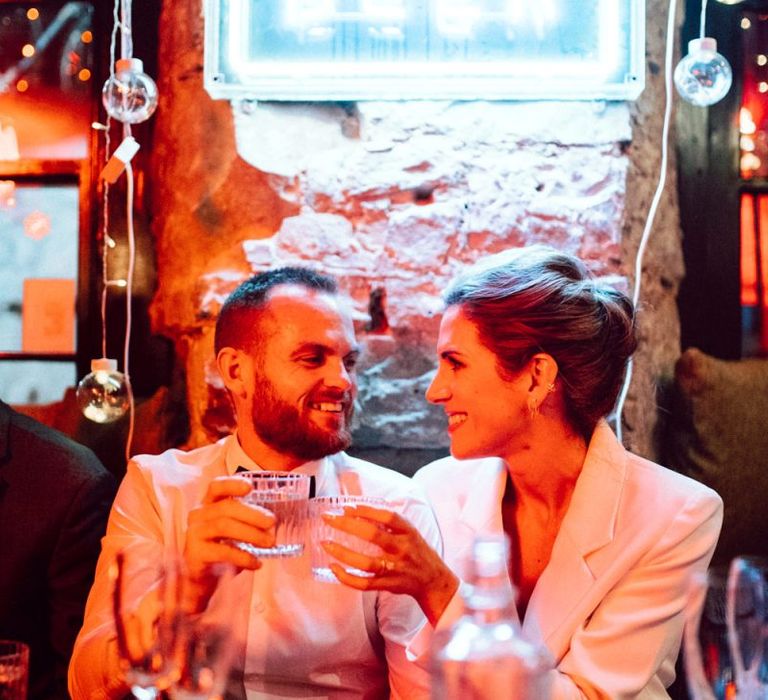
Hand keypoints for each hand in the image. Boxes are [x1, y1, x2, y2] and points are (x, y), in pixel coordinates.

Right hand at [183, 475, 275, 610]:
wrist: (199, 579)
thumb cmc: (220, 548)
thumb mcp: (233, 530)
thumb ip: (247, 520)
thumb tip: (274, 521)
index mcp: (209, 504)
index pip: (217, 487)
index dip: (233, 484)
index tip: (251, 487)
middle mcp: (198, 515)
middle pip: (226, 507)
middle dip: (253, 513)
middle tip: (272, 522)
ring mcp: (194, 533)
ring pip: (224, 526)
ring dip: (251, 534)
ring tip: (269, 542)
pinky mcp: (195, 553)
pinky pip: (222, 552)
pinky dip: (243, 557)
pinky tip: (256, 563)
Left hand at [321, 504, 458, 625]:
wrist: (434, 581)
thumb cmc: (417, 552)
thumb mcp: (410, 532)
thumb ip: (389, 523)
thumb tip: (357, 511)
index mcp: (408, 532)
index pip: (387, 516)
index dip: (366, 510)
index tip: (347, 507)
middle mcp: (402, 549)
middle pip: (373, 535)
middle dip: (347, 525)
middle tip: (328, 519)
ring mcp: (395, 569)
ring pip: (366, 563)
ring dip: (343, 553)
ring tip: (326, 544)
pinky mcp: (388, 585)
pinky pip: (364, 584)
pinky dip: (347, 578)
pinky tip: (334, 569)